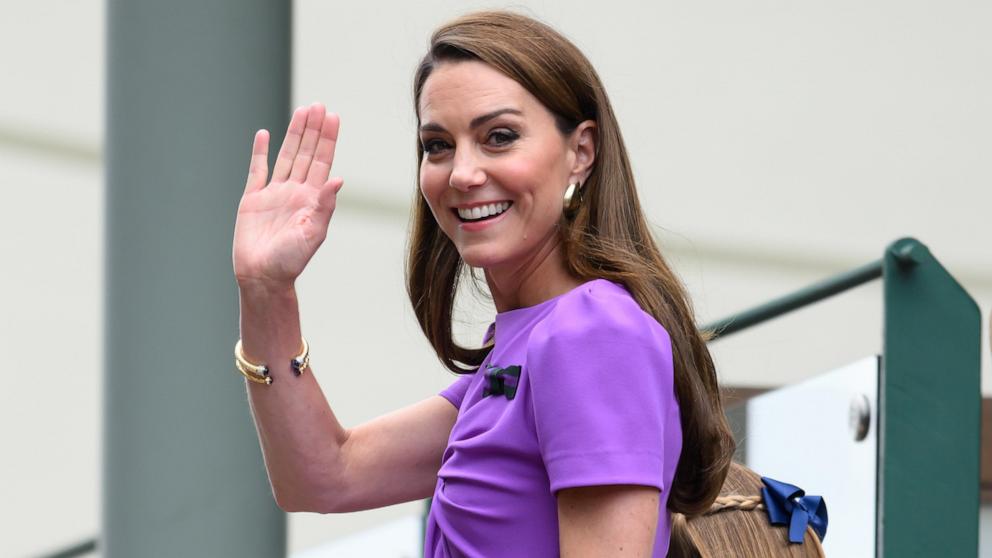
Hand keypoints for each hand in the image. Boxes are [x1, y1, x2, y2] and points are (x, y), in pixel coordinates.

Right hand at [233, 103, 342, 291]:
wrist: (262, 276)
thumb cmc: (291, 260)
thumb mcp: (314, 233)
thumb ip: (325, 205)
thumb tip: (339, 179)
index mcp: (312, 199)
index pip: (322, 162)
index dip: (328, 139)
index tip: (333, 117)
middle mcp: (295, 192)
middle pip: (306, 153)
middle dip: (313, 130)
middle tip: (319, 106)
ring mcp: (274, 194)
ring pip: (286, 156)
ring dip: (293, 134)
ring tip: (302, 112)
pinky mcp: (252, 199)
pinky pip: (257, 170)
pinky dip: (260, 152)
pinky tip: (264, 135)